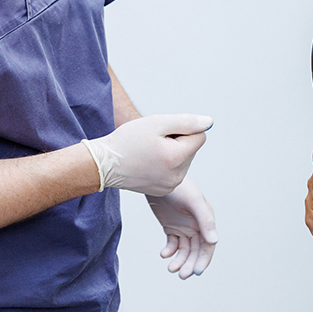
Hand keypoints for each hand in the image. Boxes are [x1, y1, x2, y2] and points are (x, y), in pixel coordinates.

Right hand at [83, 114, 210, 195]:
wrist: (104, 164)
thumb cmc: (127, 140)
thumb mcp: (157, 123)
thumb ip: (186, 122)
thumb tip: (208, 122)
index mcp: (177, 158)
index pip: (199, 136)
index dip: (183, 129)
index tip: (163, 132)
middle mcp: (177, 175)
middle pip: (192, 149)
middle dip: (178, 141)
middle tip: (154, 141)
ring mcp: (171, 185)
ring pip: (183, 160)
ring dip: (172, 152)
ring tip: (149, 151)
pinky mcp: (164, 190)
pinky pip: (174, 171)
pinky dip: (165, 163)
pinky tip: (147, 161)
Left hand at [146, 177, 216, 278]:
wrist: (157, 178)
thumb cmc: (179, 187)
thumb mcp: (193, 202)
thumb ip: (205, 221)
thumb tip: (214, 241)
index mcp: (206, 219)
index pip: (208, 245)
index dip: (204, 260)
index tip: (195, 272)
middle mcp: (197, 225)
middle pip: (196, 251)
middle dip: (190, 264)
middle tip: (181, 275)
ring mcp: (184, 227)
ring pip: (184, 250)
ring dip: (179, 261)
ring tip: (171, 268)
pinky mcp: (171, 227)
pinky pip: (173, 245)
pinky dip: (169, 251)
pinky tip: (164, 253)